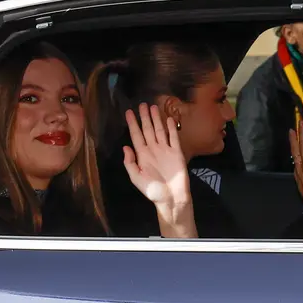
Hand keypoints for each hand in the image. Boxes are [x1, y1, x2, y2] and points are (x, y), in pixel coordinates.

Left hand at [123, 103, 197, 237]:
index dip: (132, 124)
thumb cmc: (153, 191)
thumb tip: (125, 147)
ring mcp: (165, 150)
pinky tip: (169, 119)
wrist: (171, 198)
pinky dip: (171, 128)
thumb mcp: (136, 178)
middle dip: (144, 117)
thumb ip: (130, 163)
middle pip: (147, 130)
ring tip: (153, 107)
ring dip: (156, 119)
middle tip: (141, 104)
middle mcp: (153, 149)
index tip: (128, 112)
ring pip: (160, 131)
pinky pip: (173, 137)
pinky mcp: (177, 152)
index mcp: (142, 155)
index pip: (136, 135)